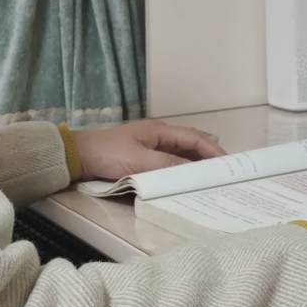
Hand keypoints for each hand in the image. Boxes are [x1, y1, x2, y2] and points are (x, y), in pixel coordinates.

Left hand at [73, 119, 225, 180]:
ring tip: (212, 173)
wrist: (78, 156)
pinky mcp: (143, 155)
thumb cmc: (108, 154)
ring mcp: (151, 144)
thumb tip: (192, 170)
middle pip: (191, 142)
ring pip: (182, 151)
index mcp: (160, 130)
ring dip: (197, 161)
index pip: (194, 138)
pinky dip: (183, 166)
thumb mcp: (139, 161)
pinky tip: (187, 176)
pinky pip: (171, 159)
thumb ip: (166, 165)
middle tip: (226, 169)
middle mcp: (159, 135)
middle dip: (209, 154)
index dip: (212, 150)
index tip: (228, 162)